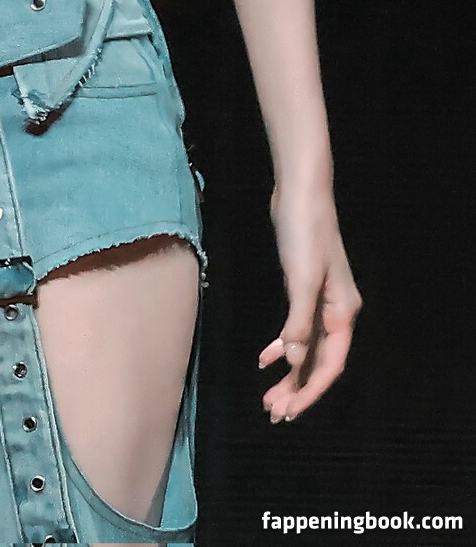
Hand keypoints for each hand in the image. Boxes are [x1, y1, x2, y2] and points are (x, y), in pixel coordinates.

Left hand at [258, 179, 361, 421]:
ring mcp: (320, 301)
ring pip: (306, 348)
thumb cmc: (305, 233)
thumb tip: (295, 362)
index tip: (289, 411)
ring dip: (289, 373)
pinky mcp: (303, 290)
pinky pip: (296, 329)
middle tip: (274, 413)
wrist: (300, 193)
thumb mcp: (302, 279)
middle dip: (297, 389)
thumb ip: (299, 322)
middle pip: (318, 361)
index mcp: (342, 313)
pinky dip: (282, 345)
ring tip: (268, 396)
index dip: (310, 391)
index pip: (330, 364)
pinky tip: (265, 358)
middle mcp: (335, 312)